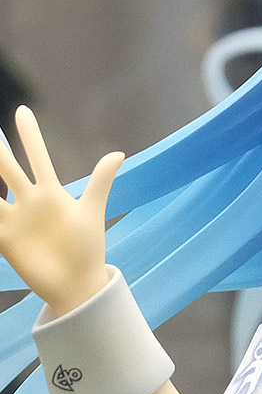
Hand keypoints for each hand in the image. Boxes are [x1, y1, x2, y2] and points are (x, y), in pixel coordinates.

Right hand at [0, 106, 123, 315]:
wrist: (77, 282)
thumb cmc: (88, 247)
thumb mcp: (92, 211)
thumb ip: (100, 181)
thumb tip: (118, 153)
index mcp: (51, 193)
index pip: (38, 157)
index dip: (30, 136)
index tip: (22, 110)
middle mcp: (29, 202)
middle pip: (9, 169)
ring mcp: (15, 219)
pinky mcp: (5, 239)